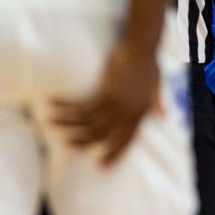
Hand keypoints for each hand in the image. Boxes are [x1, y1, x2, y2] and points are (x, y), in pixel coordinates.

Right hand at [52, 40, 160, 165]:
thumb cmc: (149, 62)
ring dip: (67, 124)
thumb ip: (157, 102)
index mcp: (140, 114)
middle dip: (83, 142)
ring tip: (51, 123)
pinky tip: (52, 103)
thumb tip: (163, 117)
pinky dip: (65, 106)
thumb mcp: (157, 84)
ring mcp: (115, 105)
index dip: (116, 155)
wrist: (142, 47)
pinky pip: (81, 106)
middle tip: (68, 146)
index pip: (127, 141)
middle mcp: (127, 114)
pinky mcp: (105, 93)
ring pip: (87, 123)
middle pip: (102, 136)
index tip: (102, 167)